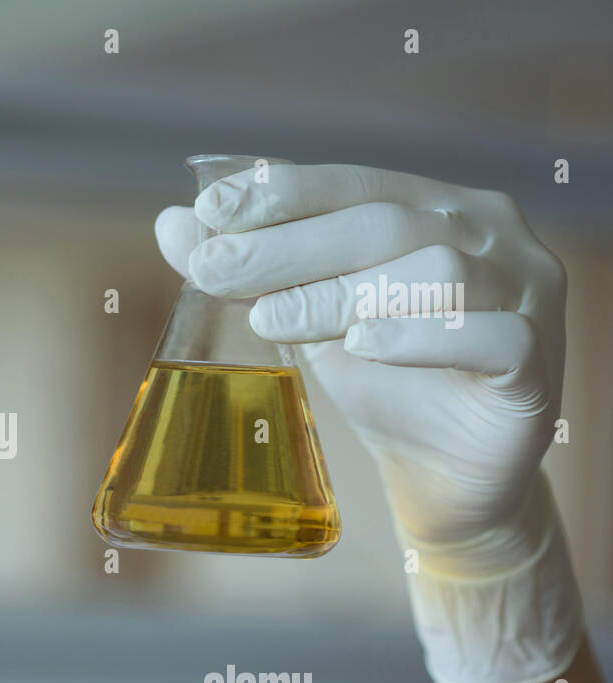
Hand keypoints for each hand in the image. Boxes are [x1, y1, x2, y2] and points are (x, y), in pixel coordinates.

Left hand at [154, 163, 582, 682]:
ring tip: (273, 321)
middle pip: (385, 223)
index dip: (281, 193)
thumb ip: (250, 271)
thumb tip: (172, 223)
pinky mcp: (535, 363)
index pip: (354, 183)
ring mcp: (525, 294)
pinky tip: (363, 344)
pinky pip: (491, 336)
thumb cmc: (382, 379)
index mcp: (434, 209)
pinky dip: (421, 337)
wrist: (444, 474)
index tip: (211, 209)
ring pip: (437, 271)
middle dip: (289, 246)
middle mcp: (489, 237)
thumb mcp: (305, 320)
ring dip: (344, 292)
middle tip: (214, 270)